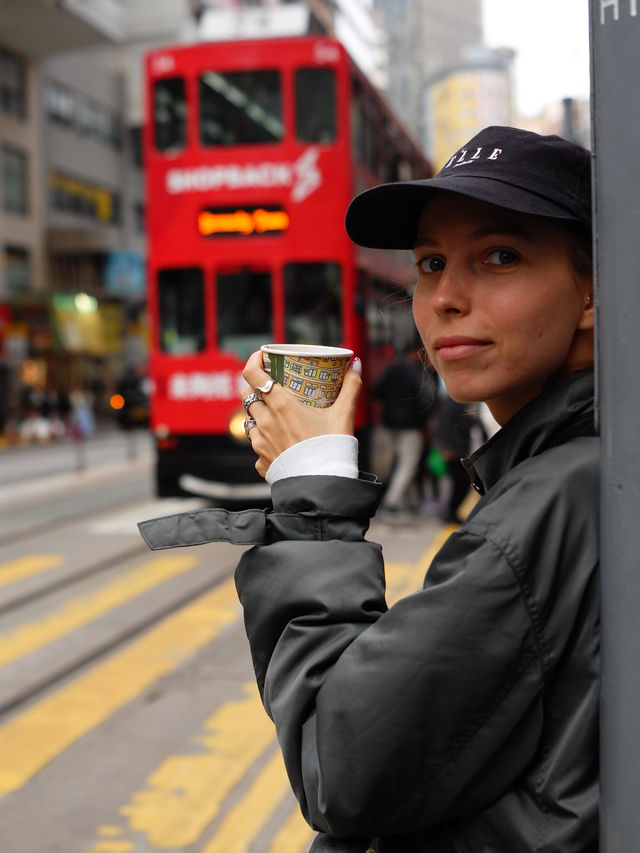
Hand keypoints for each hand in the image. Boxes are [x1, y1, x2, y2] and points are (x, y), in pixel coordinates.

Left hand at [241, 351, 361, 477]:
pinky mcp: (261, 461)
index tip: (262, 356)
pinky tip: (279, 442)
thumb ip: (351, 387)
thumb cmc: (332, 448)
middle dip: (254, 386)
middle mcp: (265, 422)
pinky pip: (256, 445)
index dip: (253, 360)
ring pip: (249, 420)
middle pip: (247, 395)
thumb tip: (356, 364)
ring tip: (274, 413)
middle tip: (269, 384)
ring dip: (258, 413)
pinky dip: (264, 439)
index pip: (253, 375)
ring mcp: (260, 442)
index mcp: (280, 405)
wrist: (323, 486)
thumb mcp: (343, 414)